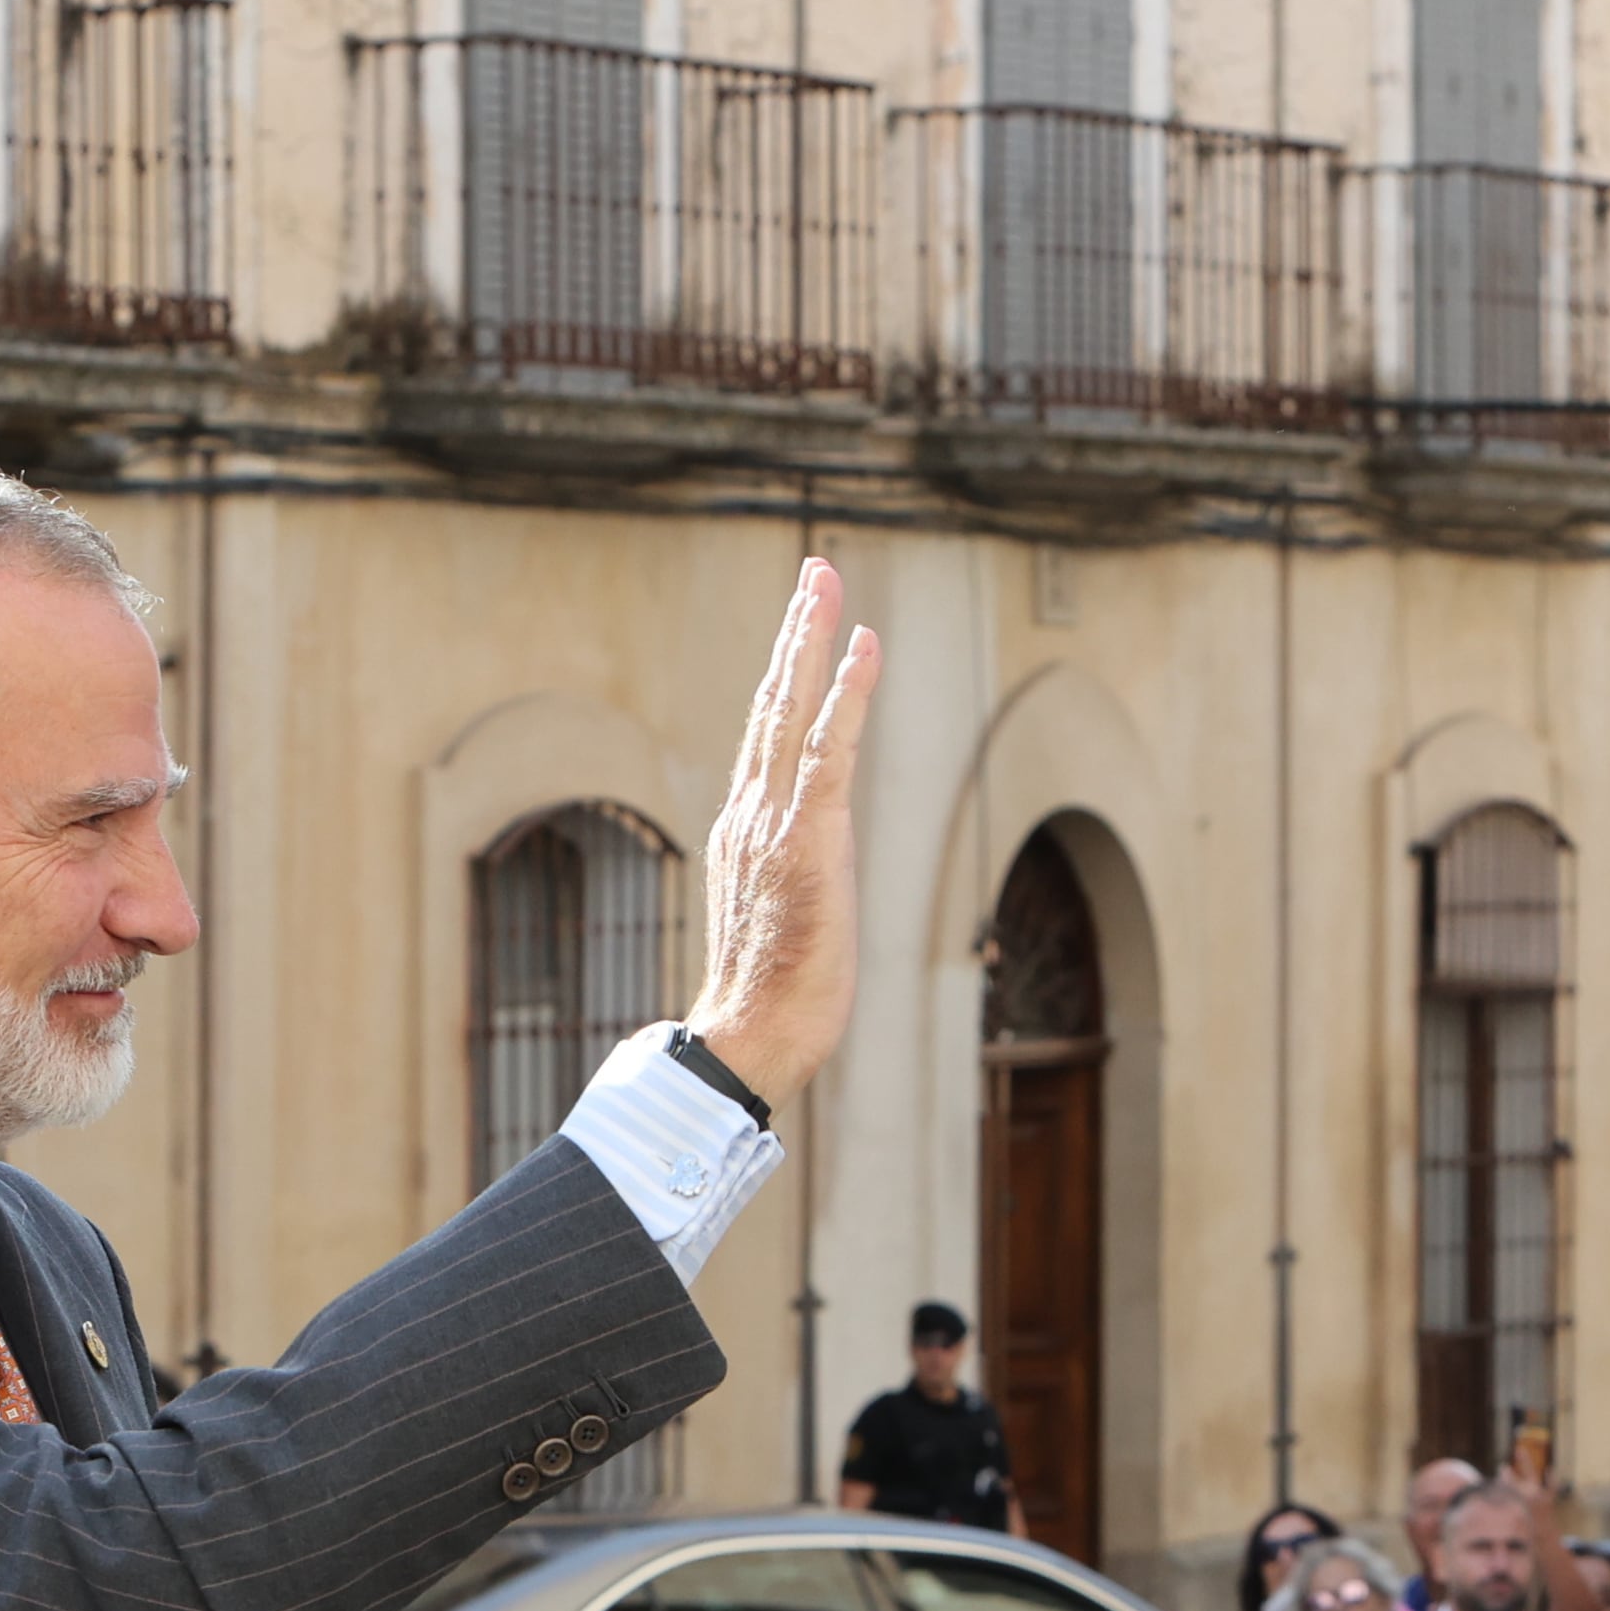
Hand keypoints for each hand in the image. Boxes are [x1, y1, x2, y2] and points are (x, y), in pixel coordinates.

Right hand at [679, 559, 880, 1111]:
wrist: (749, 1039)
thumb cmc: (770, 1003)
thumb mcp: (781, 925)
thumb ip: (790, 884)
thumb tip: (802, 882)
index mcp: (745, 832)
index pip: (767, 738)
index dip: (787, 677)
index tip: (805, 629)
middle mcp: (751, 815)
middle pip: (772, 705)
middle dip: (795, 633)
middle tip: (814, 571)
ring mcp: (776, 824)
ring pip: (792, 710)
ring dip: (811, 639)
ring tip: (825, 581)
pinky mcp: (810, 840)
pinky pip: (832, 749)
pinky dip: (848, 693)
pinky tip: (864, 645)